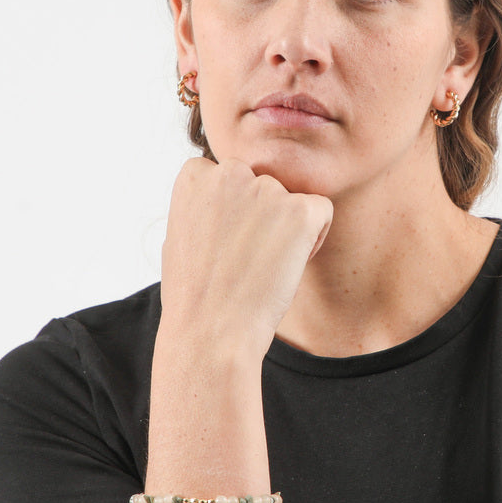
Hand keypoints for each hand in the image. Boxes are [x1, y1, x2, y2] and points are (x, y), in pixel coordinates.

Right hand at [158, 157, 332, 357]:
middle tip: (246, 258)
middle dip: (262, 215)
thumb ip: (204, 205)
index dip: (233, 212)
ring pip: (292, 199)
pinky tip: (288, 265)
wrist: (211, 331)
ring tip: (263, 266)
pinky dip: (314, 238)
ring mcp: (267, 188)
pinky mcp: (300, 210)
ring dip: (286, 228)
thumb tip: (224, 199)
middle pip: (263, 184)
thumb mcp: (180, 235)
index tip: (223, 245)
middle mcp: (230, 172)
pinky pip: (321, 211)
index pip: (230, 177)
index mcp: (195, 175)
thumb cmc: (193, 294)